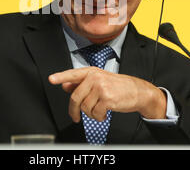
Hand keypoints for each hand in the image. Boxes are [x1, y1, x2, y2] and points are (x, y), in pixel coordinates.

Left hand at [48, 67, 166, 121]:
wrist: (138, 91)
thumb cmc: (118, 86)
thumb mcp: (99, 81)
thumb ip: (81, 83)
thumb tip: (65, 85)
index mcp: (92, 72)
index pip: (73, 74)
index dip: (61, 77)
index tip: (51, 79)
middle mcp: (95, 78)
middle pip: (75, 97)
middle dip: (74, 111)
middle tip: (75, 117)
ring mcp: (101, 87)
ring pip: (85, 107)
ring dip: (91, 114)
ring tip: (99, 110)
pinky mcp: (107, 98)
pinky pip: (95, 113)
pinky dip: (99, 117)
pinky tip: (105, 113)